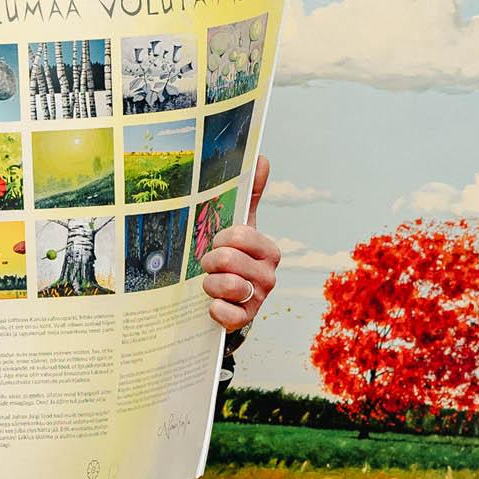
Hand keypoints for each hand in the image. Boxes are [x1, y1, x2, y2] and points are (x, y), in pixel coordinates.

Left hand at [200, 154, 279, 333]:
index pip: (239, 235)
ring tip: (210, 283)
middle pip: (228, 259)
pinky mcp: (244, 320)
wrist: (229, 300)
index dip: (220, 238)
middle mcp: (269, 276)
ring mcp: (258, 300)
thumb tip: (261, 158)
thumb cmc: (234, 259)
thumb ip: (251, 195)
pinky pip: (224, 313)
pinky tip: (213, 305)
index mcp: (269, 251)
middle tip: (210, 265)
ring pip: (225, 285)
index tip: (218, 243)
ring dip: (209, 283)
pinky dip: (214, 309)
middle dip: (210, 260)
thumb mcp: (242, 228)